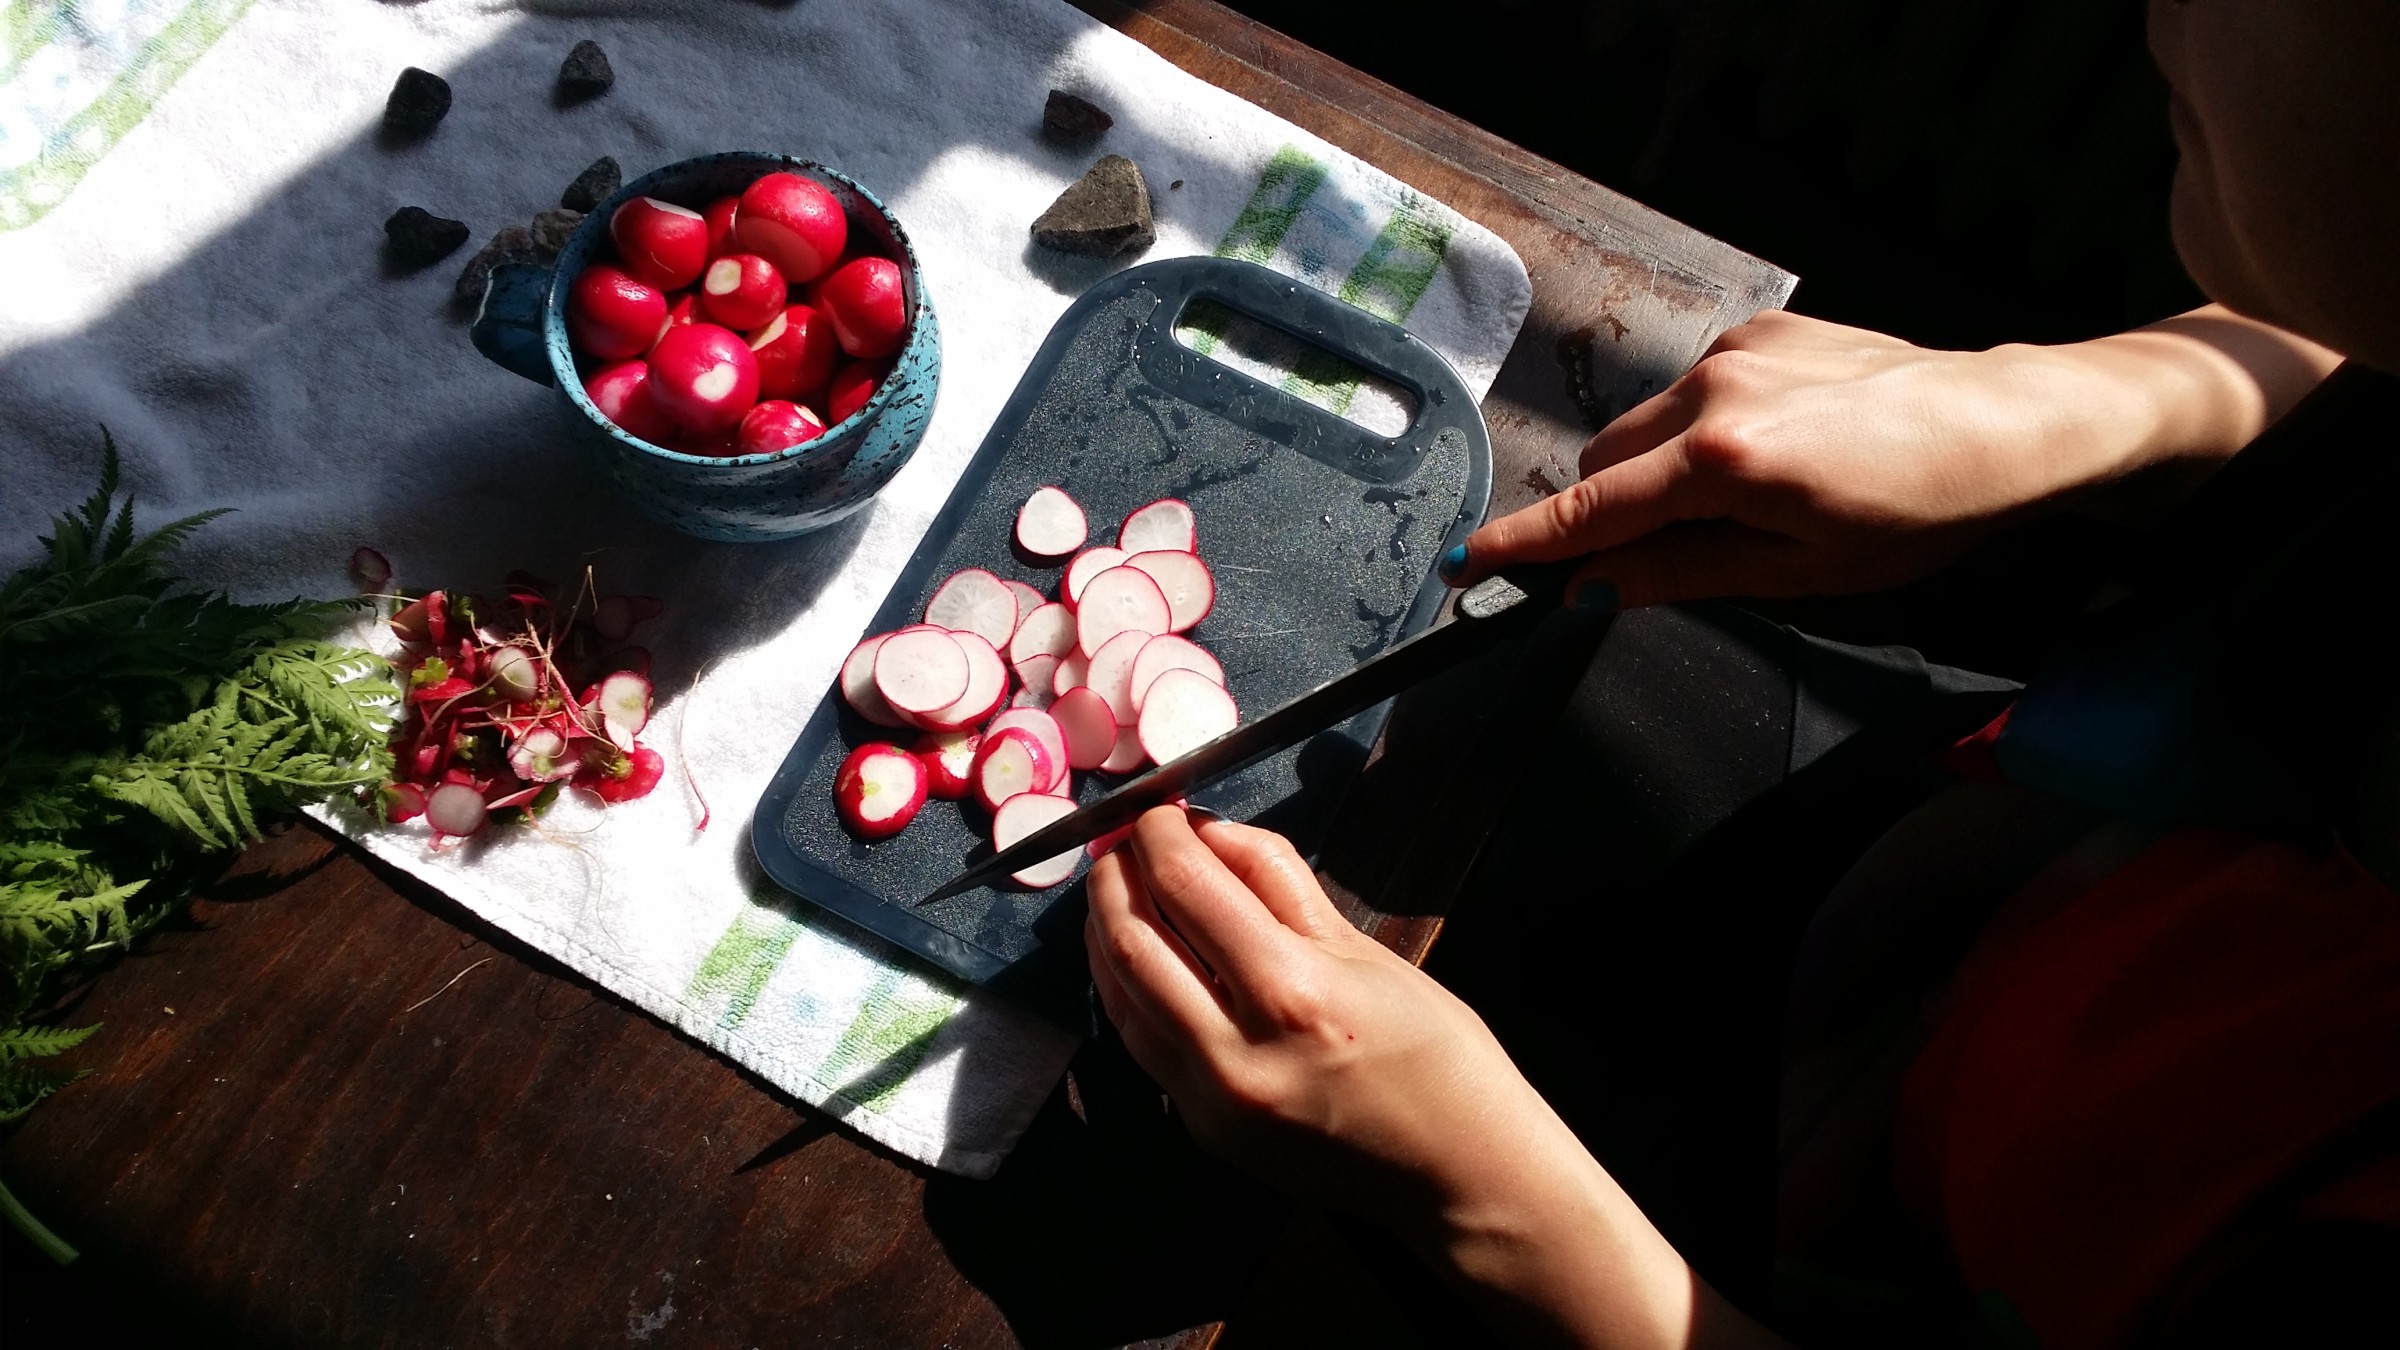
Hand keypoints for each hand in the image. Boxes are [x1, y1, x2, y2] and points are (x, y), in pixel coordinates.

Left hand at [1084, 808, 1542, 1220]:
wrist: (1458, 1172)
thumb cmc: (1436, 1052)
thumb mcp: (1365, 949)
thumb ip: (1278, 883)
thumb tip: (1210, 834)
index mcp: (1290, 991)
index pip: (1188, 889)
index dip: (1159, 836)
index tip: (1155, 810)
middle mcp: (1235, 1051)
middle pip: (1134, 941)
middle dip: (1115, 877)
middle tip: (1122, 841)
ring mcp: (1210, 1101)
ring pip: (1120, 995)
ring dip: (1107, 931)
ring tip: (1118, 888)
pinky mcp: (1202, 1129)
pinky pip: (1143, 1042)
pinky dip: (1127, 986)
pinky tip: (1137, 955)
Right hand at [1444, 306, 2337, 608]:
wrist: (2014, 422)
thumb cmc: (1923, 513)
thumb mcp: (1803, 572)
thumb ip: (1682, 574)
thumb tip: (1592, 587)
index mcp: (1724, 463)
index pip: (1592, 511)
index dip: (1523, 545)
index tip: (1463, 565)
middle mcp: (1715, 391)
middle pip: (1605, 462)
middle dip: (1606, 513)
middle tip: (1655, 559)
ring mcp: (1738, 350)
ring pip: (1643, 424)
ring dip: (1656, 469)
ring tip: (1745, 498)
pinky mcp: (1764, 328)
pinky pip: (1693, 387)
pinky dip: (1701, 427)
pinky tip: (1774, 447)